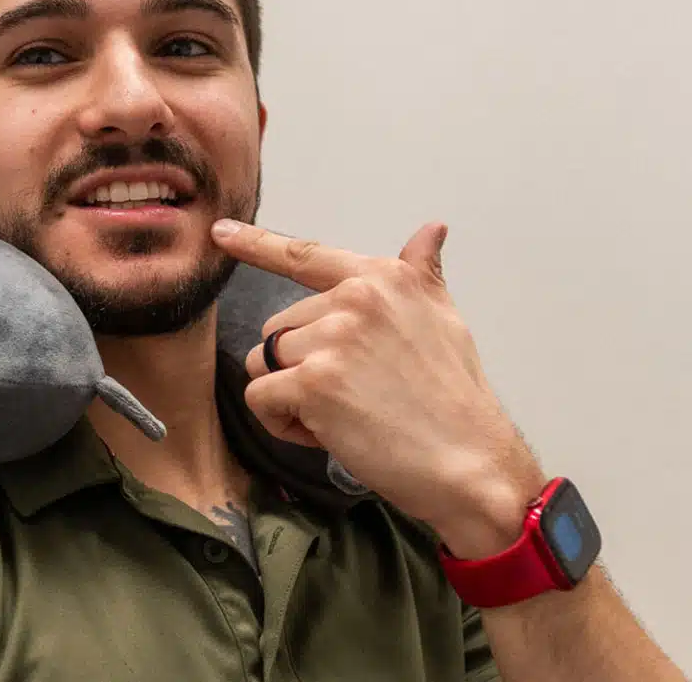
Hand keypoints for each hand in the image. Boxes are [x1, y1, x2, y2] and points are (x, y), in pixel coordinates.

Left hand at [211, 219, 545, 557]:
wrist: (471, 463)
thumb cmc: (455, 400)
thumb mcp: (445, 320)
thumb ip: (421, 275)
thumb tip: (431, 230)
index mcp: (381, 280)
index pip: (306, 256)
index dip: (256, 243)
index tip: (220, 232)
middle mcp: (354, 300)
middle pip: (280, 329)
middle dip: (302, 367)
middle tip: (355, 395)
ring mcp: (332, 339)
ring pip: (266, 363)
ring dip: (292, 397)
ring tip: (346, 415)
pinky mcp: (313, 383)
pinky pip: (261, 397)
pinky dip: (283, 424)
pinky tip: (328, 434)